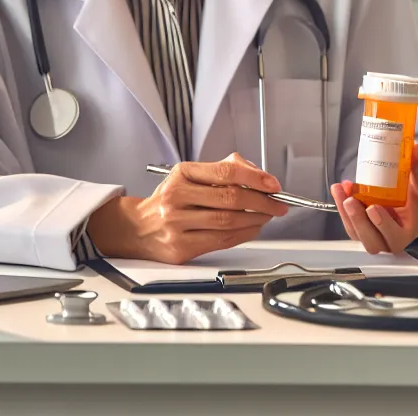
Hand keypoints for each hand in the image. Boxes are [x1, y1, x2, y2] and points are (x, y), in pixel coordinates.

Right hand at [86, 152, 289, 264]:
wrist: (138, 227)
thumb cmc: (171, 199)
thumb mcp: (190, 175)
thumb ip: (224, 170)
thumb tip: (258, 176)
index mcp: (182, 174)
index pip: (226, 172)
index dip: (255, 177)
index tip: (273, 184)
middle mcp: (177, 197)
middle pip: (231, 199)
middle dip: (262, 201)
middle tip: (278, 203)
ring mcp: (177, 224)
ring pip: (229, 222)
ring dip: (257, 219)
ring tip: (268, 215)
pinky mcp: (181, 248)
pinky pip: (222, 241)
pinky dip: (244, 234)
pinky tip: (253, 228)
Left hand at [331, 142, 417, 253]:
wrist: (412, 204)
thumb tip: (416, 149)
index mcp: (408, 233)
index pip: (396, 237)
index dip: (383, 225)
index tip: (373, 208)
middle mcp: (390, 240)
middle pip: (372, 242)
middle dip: (358, 221)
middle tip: (351, 200)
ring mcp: (374, 236)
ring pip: (357, 234)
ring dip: (346, 213)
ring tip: (340, 190)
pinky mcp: (362, 228)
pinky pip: (349, 223)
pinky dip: (342, 207)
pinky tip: (341, 189)